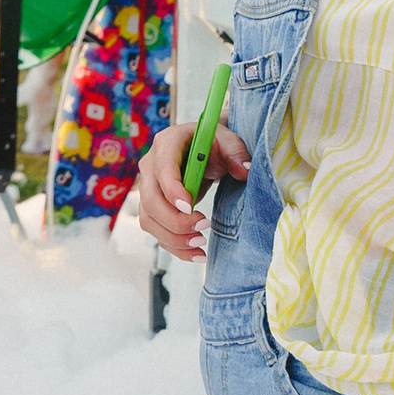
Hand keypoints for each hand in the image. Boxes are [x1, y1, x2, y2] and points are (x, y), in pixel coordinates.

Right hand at [136, 114, 249, 260]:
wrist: (204, 151)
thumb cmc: (213, 144)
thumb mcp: (228, 141)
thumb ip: (237, 152)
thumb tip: (245, 169)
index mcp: (167, 143)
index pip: (162, 169)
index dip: (173, 191)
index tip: (191, 207)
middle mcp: (150, 166)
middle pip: (151, 201)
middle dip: (175, 221)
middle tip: (204, 226)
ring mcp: (148, 188)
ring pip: (149, 220)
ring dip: (174, 238)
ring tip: (201, 243)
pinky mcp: (152, 207)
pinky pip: (156, 231)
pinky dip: (175, 247)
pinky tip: (196, 254)